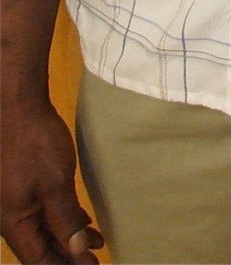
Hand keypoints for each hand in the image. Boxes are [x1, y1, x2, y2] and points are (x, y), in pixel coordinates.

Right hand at [1, 105, 103, 263]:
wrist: (17, 105)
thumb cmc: (35, 143)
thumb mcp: (56, 182)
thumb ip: (66, 219)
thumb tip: (78, 251)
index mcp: (14, 222)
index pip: (39, 260)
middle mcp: (10, 217)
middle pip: (40, 248)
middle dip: (67, 257)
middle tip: (95, 261)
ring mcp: (15, 201)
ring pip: (42, 230)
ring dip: (67, 239)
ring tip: (94, 244)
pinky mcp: (22, 185)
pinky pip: (41, 213)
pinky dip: (62, 221)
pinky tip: (81, 220)